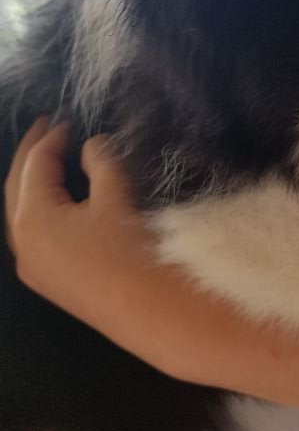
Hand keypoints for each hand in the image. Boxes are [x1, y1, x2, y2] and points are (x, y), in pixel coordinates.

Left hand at [5, 119, 177, 372]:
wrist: (149, 312)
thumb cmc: (133, 250)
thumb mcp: (118, 196)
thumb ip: (101, 162)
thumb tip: (91, 146)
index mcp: (33, 217)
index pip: (35, 164)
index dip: (51, 137)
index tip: (67, 118)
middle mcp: (22, 242)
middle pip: (17, 187)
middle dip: (30, 154)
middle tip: (44, 127)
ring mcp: (32, 265)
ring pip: (20, 212)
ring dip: (31, 181)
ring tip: (49, 157)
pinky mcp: (48, 280)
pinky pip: (32, 232)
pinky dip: (38, 206)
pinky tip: (56, 199)